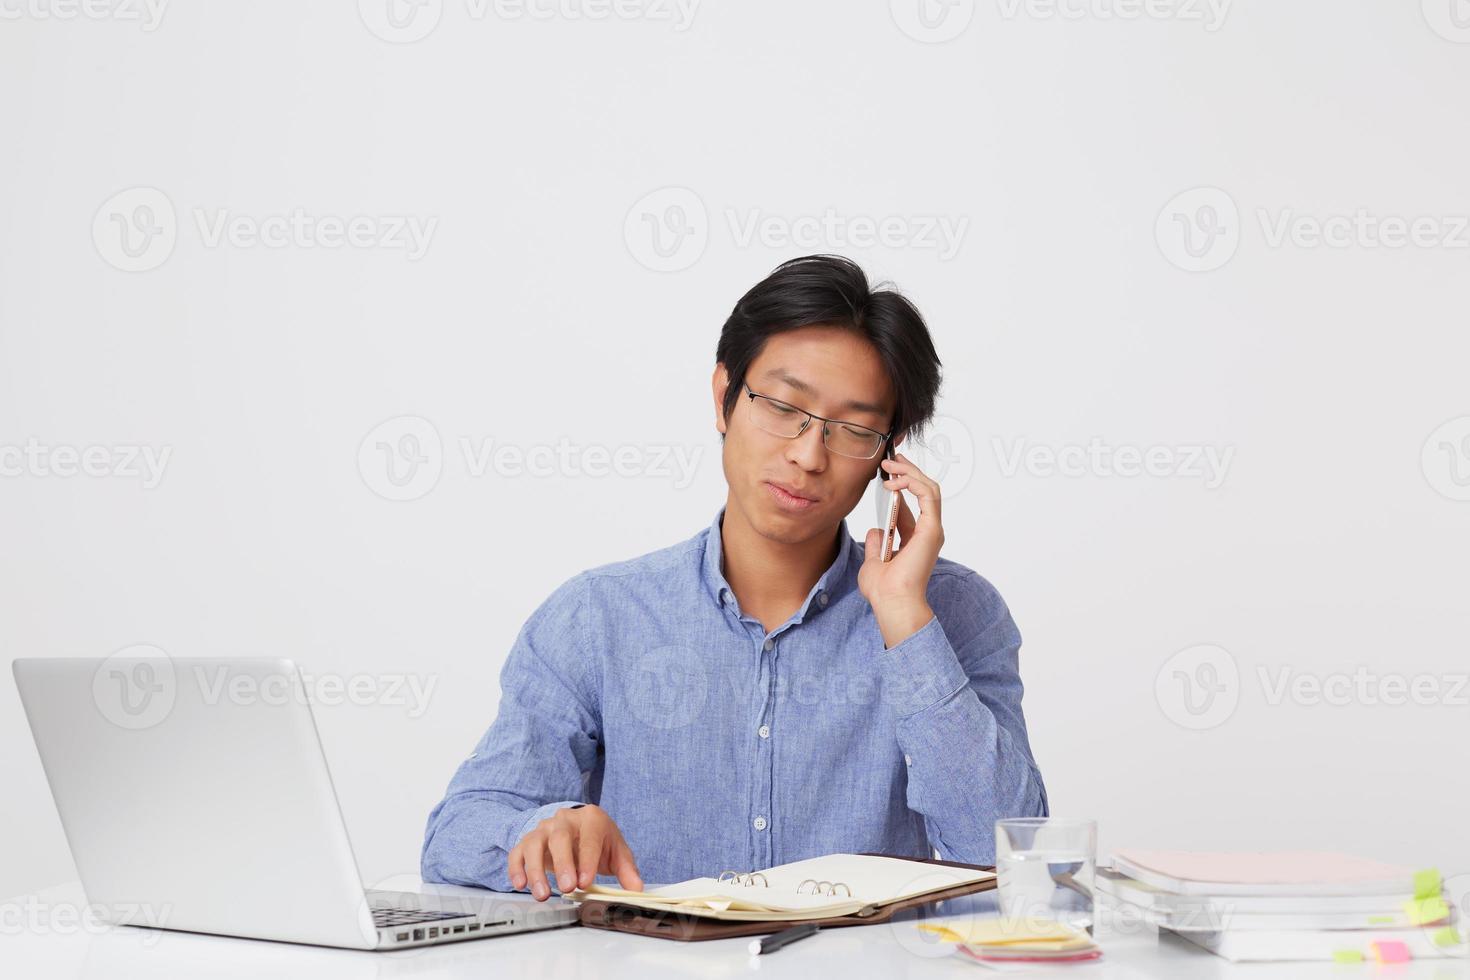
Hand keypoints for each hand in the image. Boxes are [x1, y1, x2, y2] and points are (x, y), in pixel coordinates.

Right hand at [507, 804, 642, 900]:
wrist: (579, 827)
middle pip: (559, 838)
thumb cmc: (598, 840)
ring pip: (534, 844)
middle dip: (562, 864)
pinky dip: (517, 867)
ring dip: (536, 870)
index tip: (585, 882)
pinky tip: (520, 884)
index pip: (589, 838)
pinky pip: (518, 851)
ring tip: (543, 894)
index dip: (587, 861)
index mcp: (591, 819)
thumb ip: (626, 870)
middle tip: (567, 888)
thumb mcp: (616, 851)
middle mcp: (565, 819)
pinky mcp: (528, 840)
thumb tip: (636, 889)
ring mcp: (544, 828)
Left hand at [858, 452, 942, 647]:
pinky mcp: (932, 529)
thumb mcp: (873, 560)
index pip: (913, 502)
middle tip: (890, 459)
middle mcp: (928, 532)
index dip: (902, 483)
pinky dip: (914, 483)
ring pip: (929, 488)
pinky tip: (895, 481)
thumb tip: (875, 530)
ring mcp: (932, 530)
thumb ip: (876, 543)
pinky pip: (929, 495)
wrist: (891, 601)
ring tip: (890, 465)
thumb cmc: (883, 589)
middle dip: (908, 471)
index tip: (887, 470)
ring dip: (910, 472)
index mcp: (916, 538)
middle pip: (924, 491)